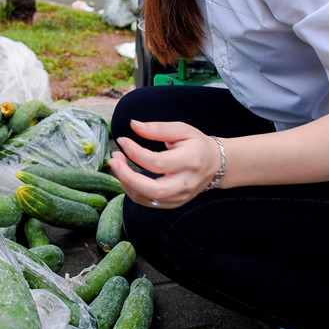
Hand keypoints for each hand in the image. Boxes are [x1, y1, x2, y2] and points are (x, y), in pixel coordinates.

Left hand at [107, 120, 223, 208]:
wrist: (215, 164)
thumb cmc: (196, 144)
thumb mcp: (181, 129)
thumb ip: (157, 128)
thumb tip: (133, 125)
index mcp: (190, 161)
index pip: (158, 162)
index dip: (136, 153)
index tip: (122, 140)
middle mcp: (186, 183)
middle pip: (153, 189)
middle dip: (127, 176)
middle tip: (113, 160)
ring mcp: (180, 196)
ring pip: (148, 199)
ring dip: (126, 183)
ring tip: (117, 164)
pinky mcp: (173, 203)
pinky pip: (148, 202)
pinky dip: (132, 190)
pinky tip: (126, 175)